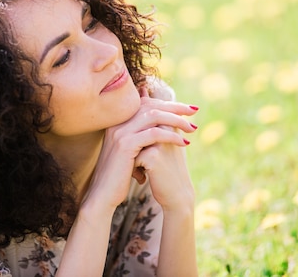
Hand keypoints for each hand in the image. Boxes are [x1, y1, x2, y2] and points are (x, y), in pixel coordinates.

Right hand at [81, 95, 196, 213]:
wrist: (103, 194)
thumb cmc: (120, 174)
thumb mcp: (131, 151)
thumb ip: (143, 135)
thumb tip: (160, 126)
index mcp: (118, 121)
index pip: (146, 103)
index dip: (167, 103)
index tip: (186, 108)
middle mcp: (117, 122)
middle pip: (151, 105)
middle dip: (175, 107)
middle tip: (193, 111)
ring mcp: (120, 132)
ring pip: (154, 116)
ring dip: (176, 119)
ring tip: (192, 128)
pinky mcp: (126, 145)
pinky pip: (154, 134)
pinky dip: (171, 135)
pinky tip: (183, 142)